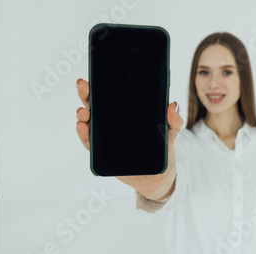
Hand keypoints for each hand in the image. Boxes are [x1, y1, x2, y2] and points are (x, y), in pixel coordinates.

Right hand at [75, 78, 183, 199]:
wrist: (158, 178)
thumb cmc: (162, 151)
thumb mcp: (171, 133)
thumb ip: (174, 121)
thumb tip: (174, 105)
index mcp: (128, 115)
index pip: (112, 97)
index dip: (102, 86)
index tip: (94, 77)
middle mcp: (113, 123)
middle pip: (97, 106)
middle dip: (87, 95)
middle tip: (83, 86)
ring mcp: (107, 138)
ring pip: (90, 123)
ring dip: (83, 115)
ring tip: (82, 111)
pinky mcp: (103, 154)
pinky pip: (91, 143)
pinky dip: (84, 135)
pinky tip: (82, 126)